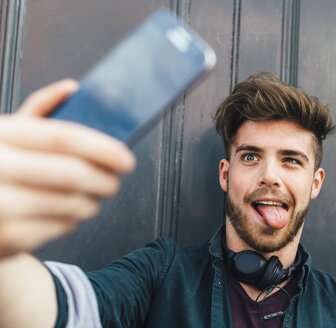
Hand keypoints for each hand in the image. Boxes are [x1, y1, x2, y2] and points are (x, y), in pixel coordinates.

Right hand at [0, 79, 135, 257]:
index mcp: (1, 135)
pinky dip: (74, 219)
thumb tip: (72, 88)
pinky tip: (65, 210)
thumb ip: (40, 108)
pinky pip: (62, 227)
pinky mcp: (8, 236)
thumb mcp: (9, 133)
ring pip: (72, 204)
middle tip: (112, 181)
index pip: (63, 137)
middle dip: (105, 179)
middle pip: (72, 174)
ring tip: (88, 196)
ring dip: (92, 201)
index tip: (126, 158)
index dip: (102, 148)